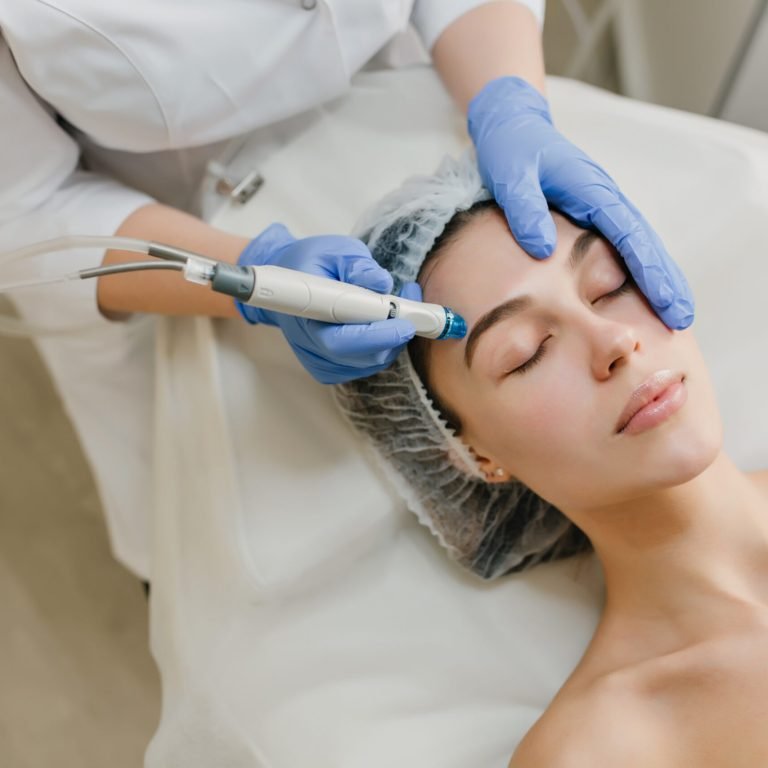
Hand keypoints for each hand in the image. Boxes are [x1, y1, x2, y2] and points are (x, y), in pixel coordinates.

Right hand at [235, 223, 415, 383]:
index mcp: (306, 314)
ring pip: (368, 363)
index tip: (404, 323)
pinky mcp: (329, 368)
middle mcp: (309, 344)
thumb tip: (382, 282)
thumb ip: (358, 265)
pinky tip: (384, 325)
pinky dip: (382, 348)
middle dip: (393, 337)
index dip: (376, 335)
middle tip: (412, 311)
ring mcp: (319, 360)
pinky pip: (364, 367)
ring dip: (392, 340)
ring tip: (399, 307)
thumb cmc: (313, 263)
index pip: (341, 339)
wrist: (289, 284)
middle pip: (361, 357)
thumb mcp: (335, 251)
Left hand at [468, 76, 693, 329]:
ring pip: (638, 245)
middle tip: (682, 317)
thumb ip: (525, 209)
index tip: (665, 300)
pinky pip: (621, 244)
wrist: (512, 126)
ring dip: (657, 278)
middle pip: (645, 243)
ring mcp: (601, 206)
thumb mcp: (511, 175)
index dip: (648, 270)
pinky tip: (644, 292)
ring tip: (674, 314)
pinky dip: (637, 268)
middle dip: (666, 280)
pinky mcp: (592, 213)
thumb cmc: (511, 148)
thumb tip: (542, 250)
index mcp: (592, 190)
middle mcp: (604, 199)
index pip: (629, 235)